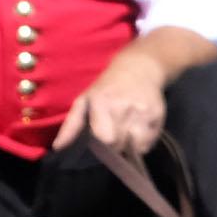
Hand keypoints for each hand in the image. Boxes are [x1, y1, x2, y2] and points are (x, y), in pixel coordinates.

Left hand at [56, 49, 170, 162]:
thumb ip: (71, 125)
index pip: (104, 139)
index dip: (102, 148)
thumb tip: (58, 147)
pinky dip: (142, 143)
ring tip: (125, 136)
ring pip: (136, 147)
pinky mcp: (158, 117)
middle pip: (119, 145)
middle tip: (113, 141)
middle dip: (115, 148)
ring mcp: (143, 113)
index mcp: (102, 104)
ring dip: (130, 147)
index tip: (101, 146)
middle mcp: (123, 108)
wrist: (139, 68)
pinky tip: (137, 132)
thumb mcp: (84, 100)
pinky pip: (149, 142)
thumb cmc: (107, 87)